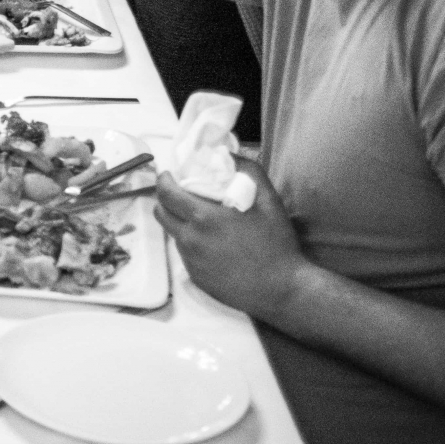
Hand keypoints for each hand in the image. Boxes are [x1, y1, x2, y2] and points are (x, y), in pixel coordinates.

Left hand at [153, 158, 309, 319]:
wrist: (283, 290)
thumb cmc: (277, 244)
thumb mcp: (268, 200)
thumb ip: (248, 170)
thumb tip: (229, 153)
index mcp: (202, 218)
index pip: (165, 193)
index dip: (164, 180)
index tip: (170, 175)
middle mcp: (190, 240)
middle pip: (161, 213)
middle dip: (166, 200)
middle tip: (182, 195)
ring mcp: (191, 262)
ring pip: (173, 234)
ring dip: (179, 222)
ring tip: (201, 220)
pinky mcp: (196, 278)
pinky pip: (185, 254)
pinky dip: (191, 244)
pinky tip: (212, 245)